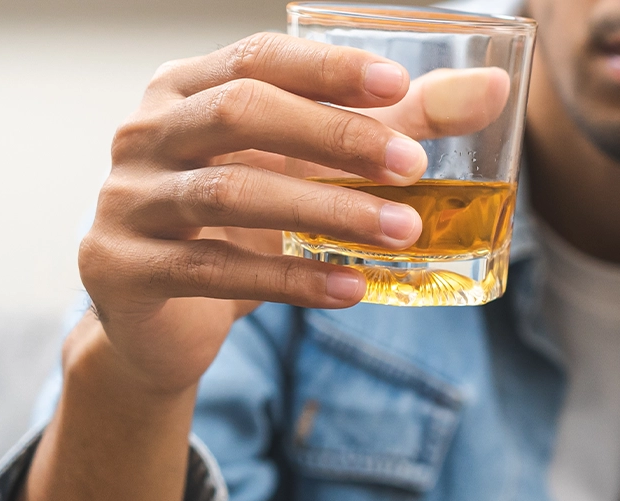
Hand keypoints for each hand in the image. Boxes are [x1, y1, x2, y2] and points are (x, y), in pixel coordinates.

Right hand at [76, 32, 508, 395]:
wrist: (158, 321)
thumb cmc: (246, 225)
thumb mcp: (313, 169)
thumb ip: (395, 127)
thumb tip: (496, 90)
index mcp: (186, 89)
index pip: (257, 59)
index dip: (326, 69)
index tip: (398, 84)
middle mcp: (146, 133)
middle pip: (241, 115)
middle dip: (335, 138)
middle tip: (413, 168)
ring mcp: (127, 200)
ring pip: (231, 196)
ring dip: (328, 213)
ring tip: (404, 232)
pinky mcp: (123, 268)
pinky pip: (215, 271)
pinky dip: (292, 281)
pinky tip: (353, 291)